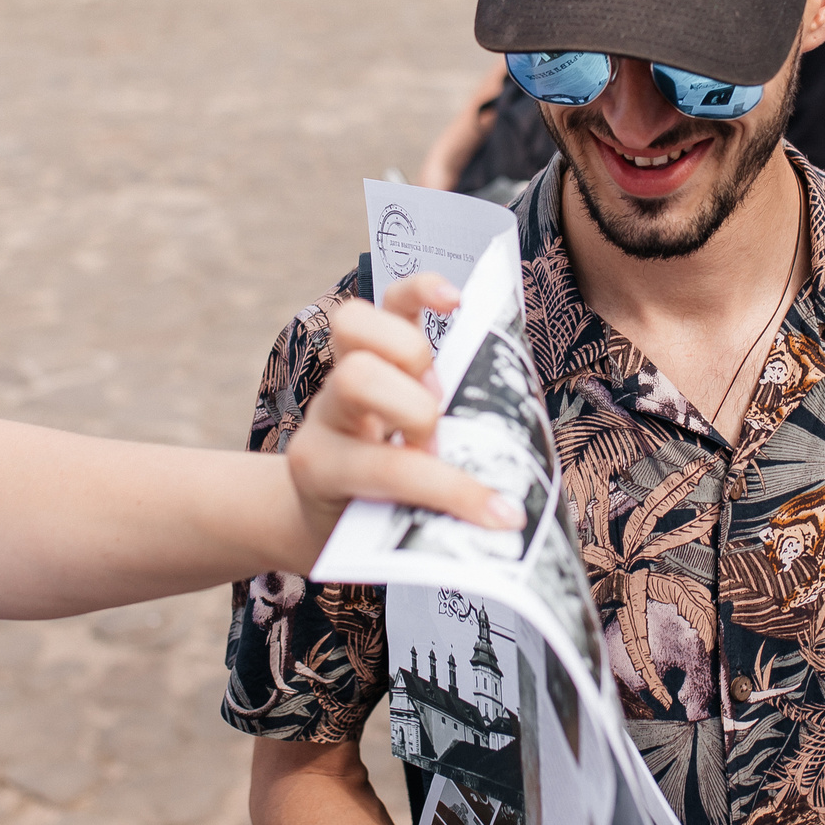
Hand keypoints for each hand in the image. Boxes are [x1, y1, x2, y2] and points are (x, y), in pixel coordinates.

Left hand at [283, 276, 520, 551]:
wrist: (314, 511)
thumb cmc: (364, 523)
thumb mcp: (385, 533)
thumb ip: (429, 520)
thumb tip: (509, 518)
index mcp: (324, 469)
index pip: (385, 467)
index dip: (446, 489)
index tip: (499, 515)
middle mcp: (325, 416)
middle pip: (358, 378)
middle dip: (417, 409)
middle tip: (438, 443)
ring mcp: (340, 376)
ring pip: (355, 325)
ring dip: (413, 355)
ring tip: (441, 393)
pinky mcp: (365, 349)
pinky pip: (386, 302)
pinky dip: (421, 291)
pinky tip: (456, 302)